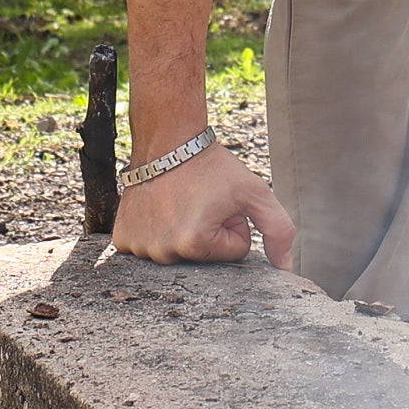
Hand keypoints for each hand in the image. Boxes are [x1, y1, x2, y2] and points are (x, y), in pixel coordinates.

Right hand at [108, 141, 294, 268]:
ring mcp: (139, 248)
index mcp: (195, 244)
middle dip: (210, 232)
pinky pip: (151, 247)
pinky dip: (158, 232)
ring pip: (179, 252)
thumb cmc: (212, 166)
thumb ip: (278, 229)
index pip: (234, 252)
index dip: (234, 225)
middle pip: (205, 257)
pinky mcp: (122, 240)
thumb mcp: (255, 192)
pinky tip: (160, 211)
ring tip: (179, 204)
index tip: (220, 204)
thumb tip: (285, 266)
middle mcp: (163, 252)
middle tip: (200, 202)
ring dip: (184, 232)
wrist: (168, 141)